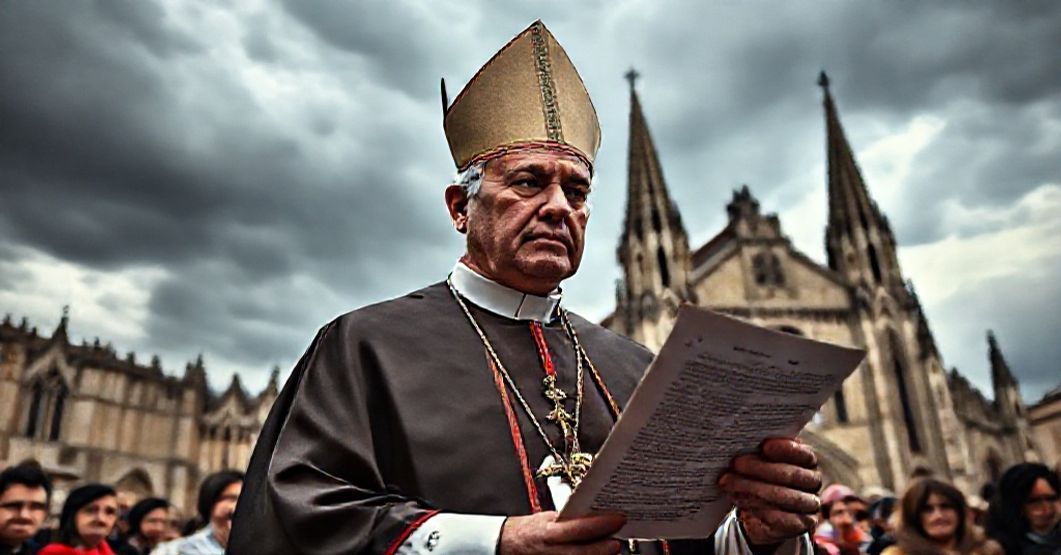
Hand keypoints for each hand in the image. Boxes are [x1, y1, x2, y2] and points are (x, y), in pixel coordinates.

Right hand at [498, 511, 624, 554]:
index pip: (578, 528)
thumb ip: (568, 520)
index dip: (600, 525)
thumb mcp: (547, 518)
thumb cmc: (528, 529)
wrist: (507, 544)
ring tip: (611, 549)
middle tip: (617, 541)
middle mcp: (551, 549)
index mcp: (548, 531)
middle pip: (582, 552)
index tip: (617, 519)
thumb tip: (594, 518)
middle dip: (603, 548)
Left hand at [718, 438, 821, 546]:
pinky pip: (784, 519)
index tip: (765, 446)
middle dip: (761, 469)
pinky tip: (741, 500)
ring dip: (754, 489)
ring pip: (787, 497)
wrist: (757, 512)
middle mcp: (812, 482)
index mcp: (807, 461)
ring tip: (729, 483)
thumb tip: (740, 442)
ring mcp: (809, 505)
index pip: (803, 454)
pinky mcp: (801, 525)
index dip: (785, 449)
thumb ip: (758, 452)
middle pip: (792, 475)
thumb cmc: (758, 478)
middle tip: (736, 463)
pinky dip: (760, 510)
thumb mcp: (759, 461)